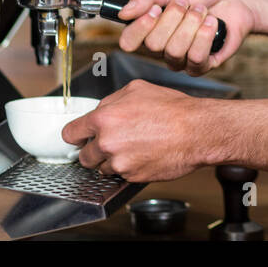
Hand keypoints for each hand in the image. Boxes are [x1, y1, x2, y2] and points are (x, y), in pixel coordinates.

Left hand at [62, 79, 210, 181]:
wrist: (196, 132)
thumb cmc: (173, 110)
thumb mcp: (138, 89)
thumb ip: (112, 100)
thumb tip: (101, 110)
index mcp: (104, 118)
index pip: (70, 133)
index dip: (77, 135)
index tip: (80, 137)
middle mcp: (107, 142)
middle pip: (84, 156)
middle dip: (95, 150)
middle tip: (113, 142)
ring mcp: (119, 162)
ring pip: (102, 167)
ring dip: (112, 160)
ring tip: (133, 147)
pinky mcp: (132, 177)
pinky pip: (121, 175)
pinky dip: (129, 168)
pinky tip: (144, 155)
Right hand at [117, 0, 256, 74]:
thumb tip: (124, 11)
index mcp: (150, 29)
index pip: (129, 42)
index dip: (141, 26)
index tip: (156, 8)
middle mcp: (162, 48)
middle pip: (154, 45)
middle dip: (175, 17)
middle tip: (188, 4)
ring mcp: (181, 59)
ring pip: (175, 51)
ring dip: (192, 24)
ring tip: (202, 12)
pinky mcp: (201, 65)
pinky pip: (196, 58)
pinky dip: (205, 35)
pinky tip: (211, 24)